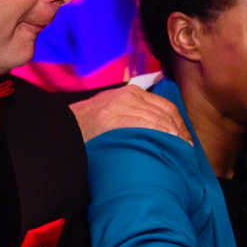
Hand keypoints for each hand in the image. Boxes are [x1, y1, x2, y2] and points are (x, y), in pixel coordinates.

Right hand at [71, 85, 189, 143]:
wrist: (60, 130)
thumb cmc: (87, 128)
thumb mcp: (112, 111)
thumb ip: (133, 113)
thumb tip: (160, 128)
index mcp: (130, 92)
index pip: (165, 107)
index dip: (180, 125)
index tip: (186, 142)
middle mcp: (127, 95)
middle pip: (165, 113)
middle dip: (179, 133)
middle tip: (186, 152)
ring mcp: (119, 105)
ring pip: (157, 119)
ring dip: (172, 137)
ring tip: (179, 153)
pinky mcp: (111, 118)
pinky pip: (142, 125)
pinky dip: (158, 135)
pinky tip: (165, 145)